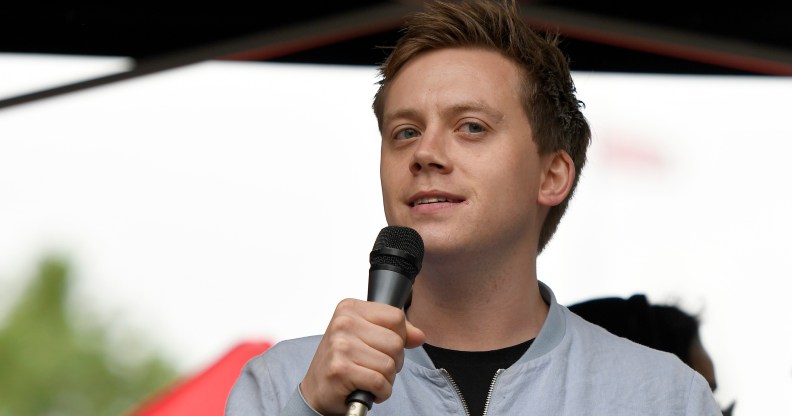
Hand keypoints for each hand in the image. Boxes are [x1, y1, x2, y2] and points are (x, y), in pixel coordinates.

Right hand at [299, 298, 424, 414]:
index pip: (396, 317)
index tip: (382, 346)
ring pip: (390, 364)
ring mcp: (340, 346)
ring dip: (386, 379)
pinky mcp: (341, 369)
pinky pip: (380, 382)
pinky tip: (367, 389)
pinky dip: (381, 392)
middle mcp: (343, 323)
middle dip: (393, 361)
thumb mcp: (367, 336)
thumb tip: (419, 335)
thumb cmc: (342, 361)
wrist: (316, 390)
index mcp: (350, 308)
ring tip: (368, 377)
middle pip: (396, 342)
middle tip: (374, 366)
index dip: (399, 337)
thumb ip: (395, 331)